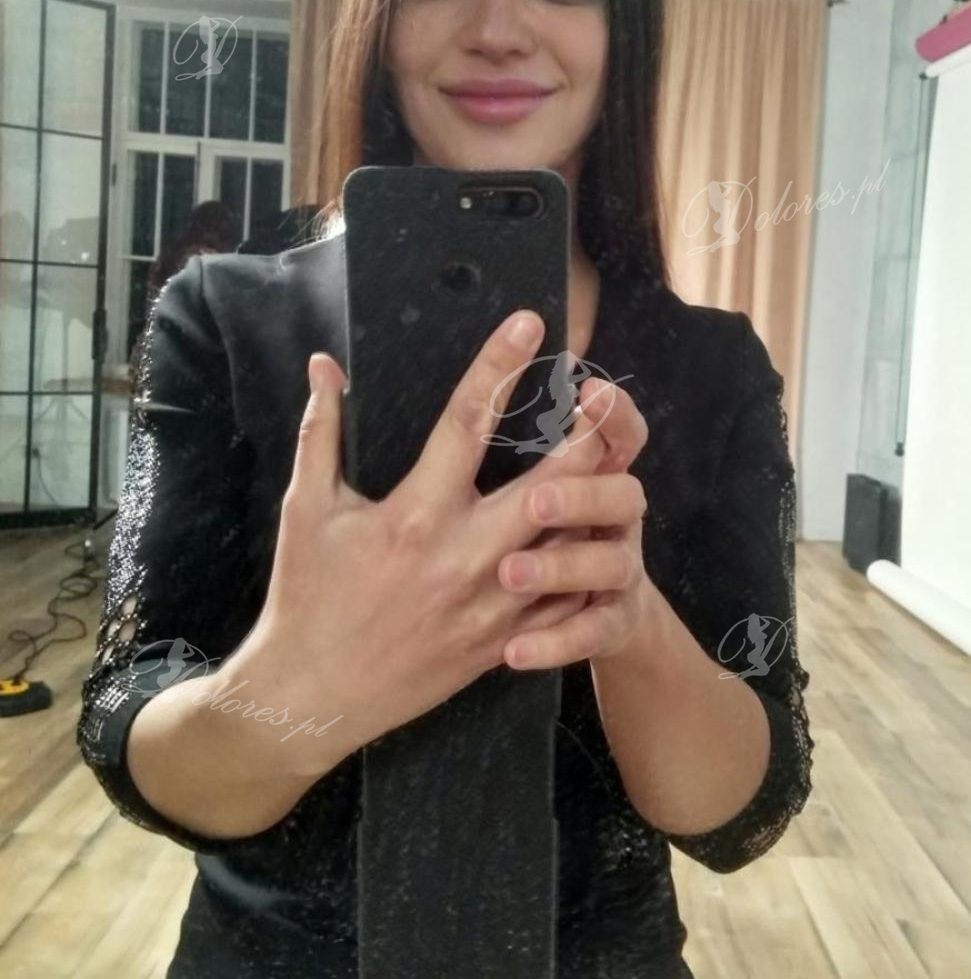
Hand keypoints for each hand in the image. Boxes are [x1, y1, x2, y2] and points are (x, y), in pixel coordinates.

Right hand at [229, 309, 619, 775]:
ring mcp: (492, 605)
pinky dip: (589, 567)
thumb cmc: (307, 594)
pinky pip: (567, 604)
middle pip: (551, 484)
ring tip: (617, 459)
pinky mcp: (503, 642)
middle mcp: (464, 556)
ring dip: (599, 499)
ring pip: (573, 545)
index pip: (466, 421)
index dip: (500, 365)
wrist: (311, 696)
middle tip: (607, 394)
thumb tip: (324, 367)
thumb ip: (322, 431)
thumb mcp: (306, 508)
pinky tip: (600, 535)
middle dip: (588, 435)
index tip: (529, 323)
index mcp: (415, 514)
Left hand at [498, 376, 656, 669]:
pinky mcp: (608, 623)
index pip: (608, 432)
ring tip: (508, 573)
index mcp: (587, 471)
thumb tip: (424, 369)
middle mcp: (609, 515)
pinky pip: (591, 632)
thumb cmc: (529, 527)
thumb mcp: (515, 478)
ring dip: (564, 566)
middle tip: (537, 502)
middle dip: (581, 493)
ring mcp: (614, 571)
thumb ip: (492, 433)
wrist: (589, 612)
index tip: (586, 386)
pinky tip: (512, 653)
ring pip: (609, 562)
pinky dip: (557, 641)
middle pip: (617, 492)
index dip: (609, 409)